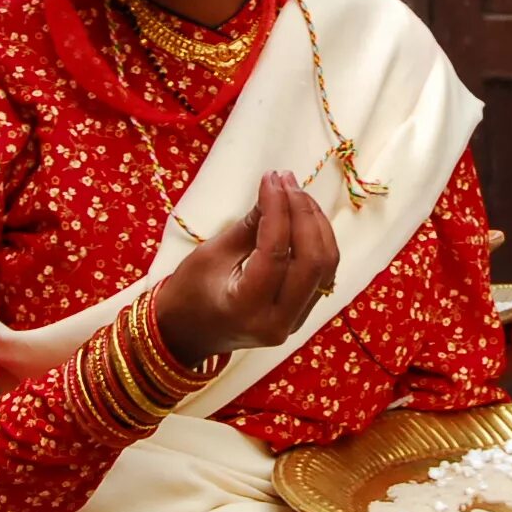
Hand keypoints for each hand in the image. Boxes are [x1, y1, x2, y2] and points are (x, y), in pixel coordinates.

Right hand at [153, 170, 339, 365]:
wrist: (186, 334)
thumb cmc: (189, 292)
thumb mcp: (212, 255)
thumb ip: (250, 225)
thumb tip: (275, 190)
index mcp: (246, 308)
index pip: (275, 252)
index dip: (278, 209)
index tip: (272, 178)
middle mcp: (277, 322)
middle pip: (312, 261)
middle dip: (304, 214)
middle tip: (287, 181)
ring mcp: (294, 323)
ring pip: (325, 268)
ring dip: (316, 225)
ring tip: (296, 195)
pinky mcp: (301, 315)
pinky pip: (322, 275)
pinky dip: (318, 242)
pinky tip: (304, 218)